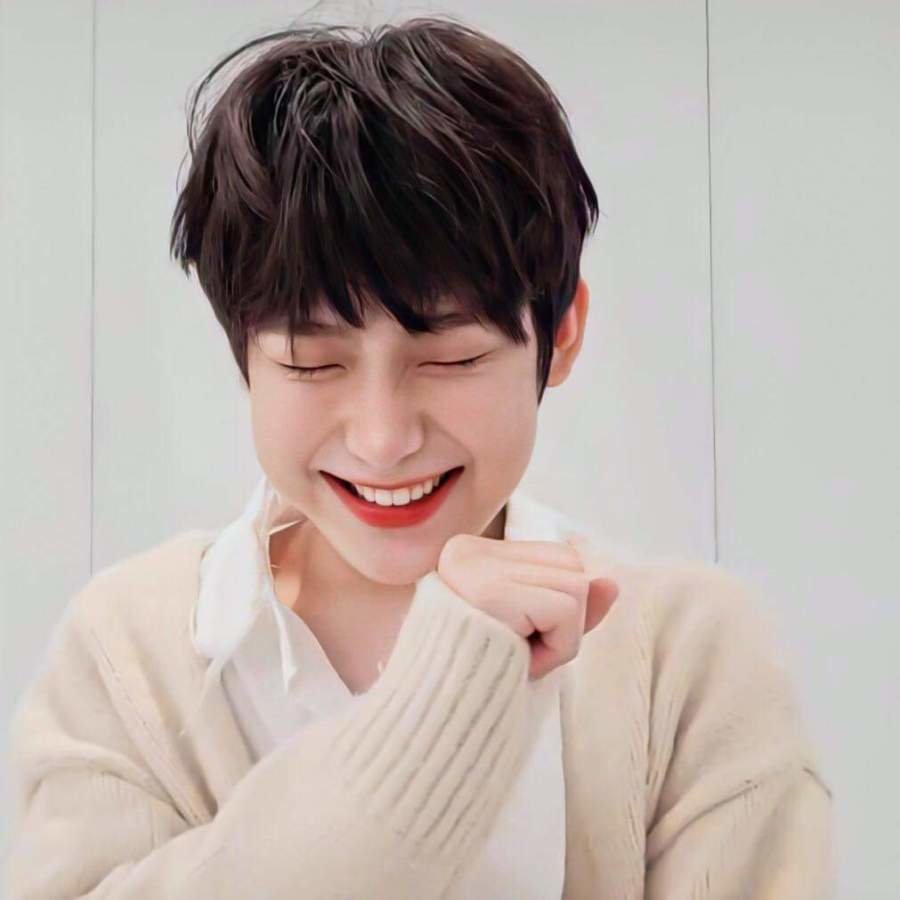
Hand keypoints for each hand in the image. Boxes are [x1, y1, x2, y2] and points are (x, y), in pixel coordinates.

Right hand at [436, 533, 618, 680]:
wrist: (435, 718)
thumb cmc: (482, 679)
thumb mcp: (532, 634)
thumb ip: (571, 605)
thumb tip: (612, 582)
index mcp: (473, 553)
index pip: (559, 557)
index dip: (557, 606)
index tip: (515, 636)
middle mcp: (470, 550)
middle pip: (573, 566)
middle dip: (563, 621)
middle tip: (517, 650)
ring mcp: (476, 567)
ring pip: (578, 586)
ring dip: (562, 639)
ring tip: (517, 655)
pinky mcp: (490, 591)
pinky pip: (567, 610)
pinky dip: (558, 649)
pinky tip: (520, 661)